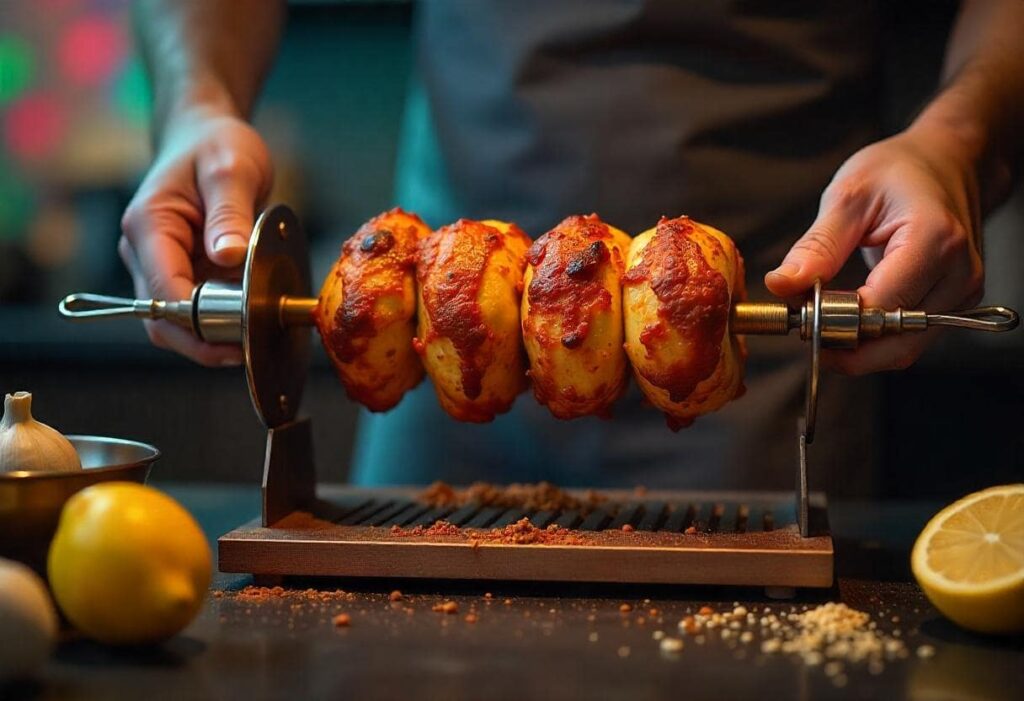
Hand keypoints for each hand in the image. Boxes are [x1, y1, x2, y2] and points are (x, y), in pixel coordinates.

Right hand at [119, 108, 272, 365]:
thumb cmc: (216, 145)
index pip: (163, 290)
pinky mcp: (180, 274)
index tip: (239, 328)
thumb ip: (229, 213)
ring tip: (255, 336)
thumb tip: (227, 256)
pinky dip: (221, 322)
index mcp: (148, 226)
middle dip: (203, 338)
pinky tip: (252, 321)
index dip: (197, 318)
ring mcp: (159, 267)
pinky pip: (196, 311)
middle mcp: (143, 252)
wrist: (206, 136)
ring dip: (213, 335)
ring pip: (177, 323)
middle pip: (162, 319)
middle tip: (250, 347)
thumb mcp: (232, 170)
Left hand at [765, 127, 984, 373]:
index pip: (878, 309)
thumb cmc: (899, 171)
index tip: (798, 310)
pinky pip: (910, 339)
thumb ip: (817, 246)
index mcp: (934, 241)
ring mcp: (962, 294)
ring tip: (823, 319)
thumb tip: (781, 286)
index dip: (833, 320)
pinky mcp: (956, 305)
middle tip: (804, 326)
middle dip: (843, 345)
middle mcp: (957, 274)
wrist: (947, 162)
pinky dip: (875, 339)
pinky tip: (848, 318)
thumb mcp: (848, 196)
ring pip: (902, 350)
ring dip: (857, 347)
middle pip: (894, 343)